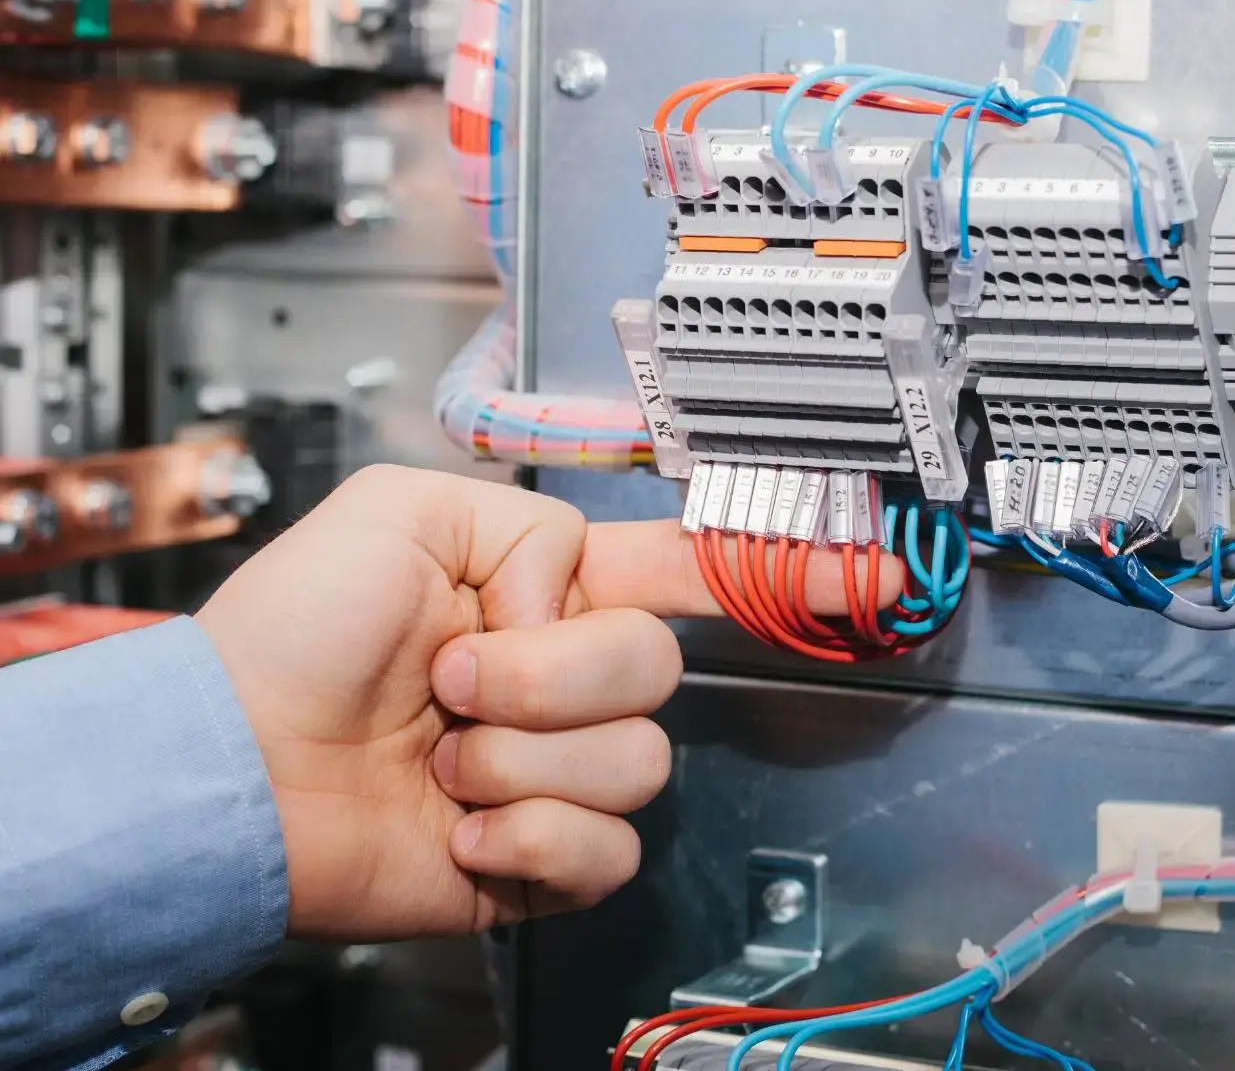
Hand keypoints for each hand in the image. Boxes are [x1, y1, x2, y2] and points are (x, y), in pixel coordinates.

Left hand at [196, 465, 897, 941]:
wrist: (235, 770)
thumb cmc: (290, 637)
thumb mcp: (399, 510)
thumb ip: (526, 525)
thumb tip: (570, 612)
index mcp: (549, 593)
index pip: (690, 574)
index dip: (780, 569)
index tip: (865, 570)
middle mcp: (566, 682)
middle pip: (657, 669)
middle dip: (549, 673)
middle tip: (457, 676)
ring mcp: (560, 772)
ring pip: (635, 762)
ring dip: (520, 756)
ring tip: (444, 751)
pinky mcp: (546, 857)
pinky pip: (604, 850)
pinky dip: (520, 836)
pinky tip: (462, 819)